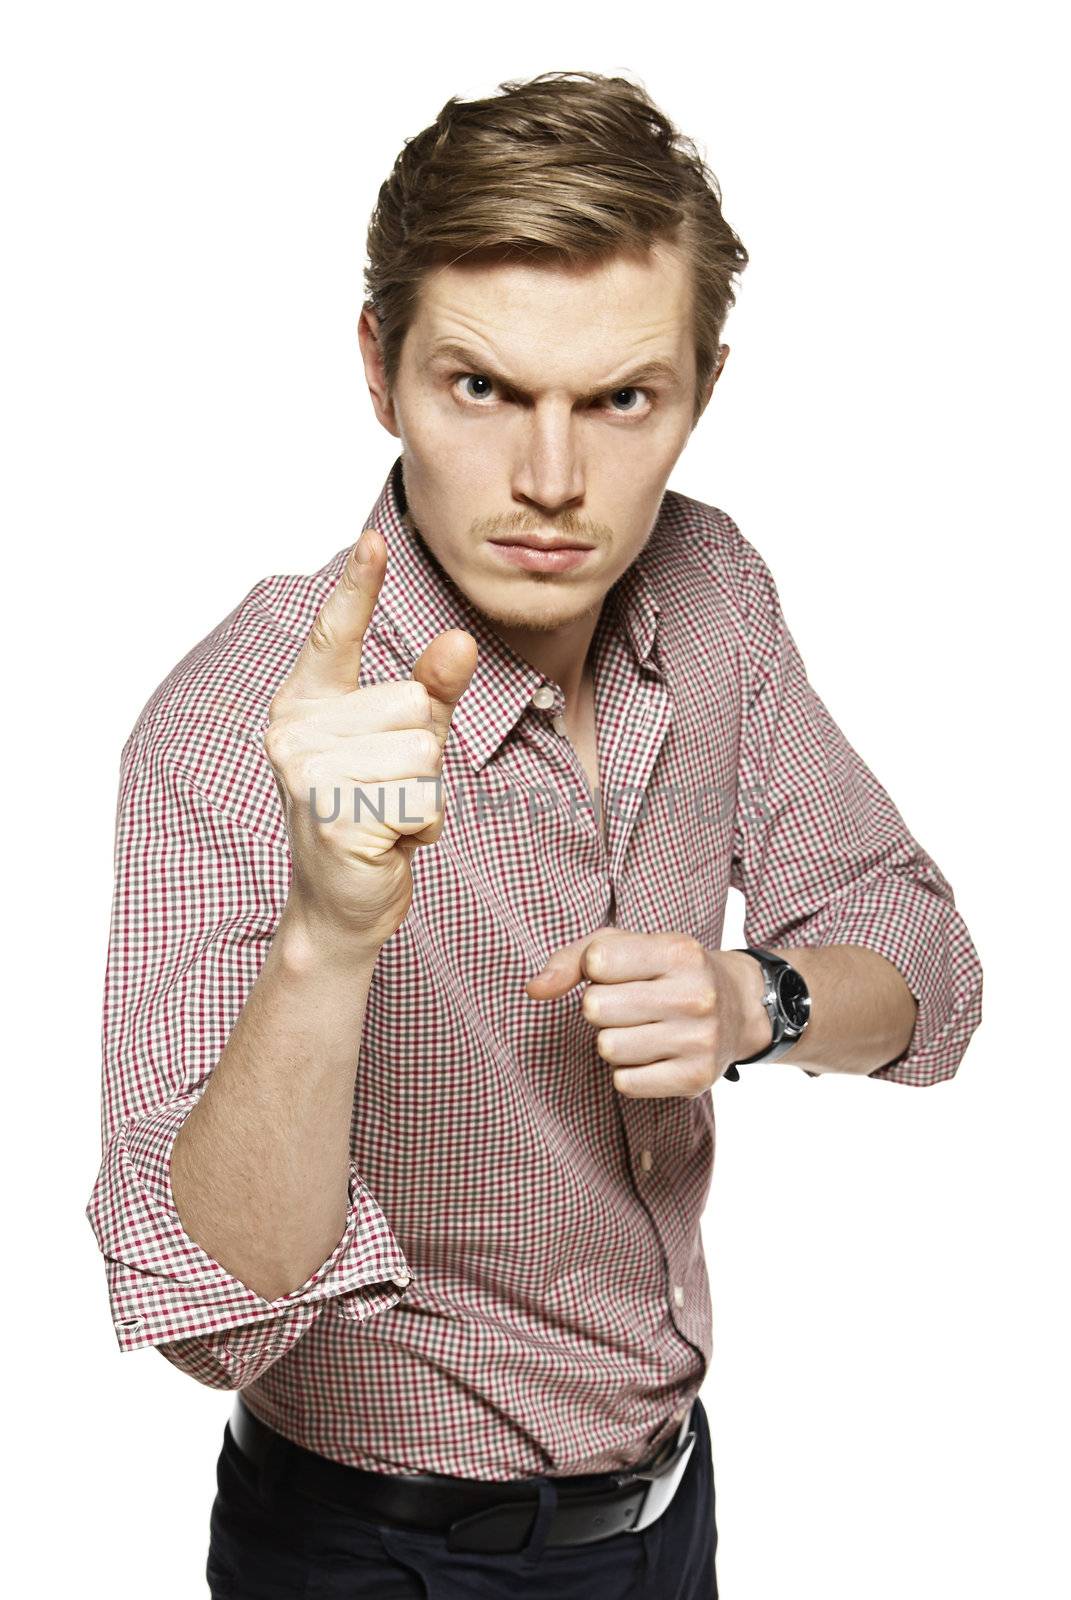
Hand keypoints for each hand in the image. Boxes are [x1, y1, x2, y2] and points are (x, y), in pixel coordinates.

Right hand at [263, 527, 477, 948]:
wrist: (340, 905)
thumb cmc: (373, 814)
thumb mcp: (407, 745)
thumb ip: (432, 692)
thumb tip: (458, 640)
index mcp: (306, 704)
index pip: (337, 635)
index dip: (358, 587)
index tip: (373, 538)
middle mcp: (295, 732)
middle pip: (413, 706)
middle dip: (423, 757)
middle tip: (387, 792)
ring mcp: (309, 775)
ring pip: (422, 753)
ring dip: (424, 795)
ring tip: (388, 816)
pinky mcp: (334, 815)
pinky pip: (422, 800)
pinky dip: (422, 828)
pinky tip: (389, 843)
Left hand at [525, 929, 768, 1097]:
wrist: (739, 1007)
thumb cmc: (667, 972)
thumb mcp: (628, 946)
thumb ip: (573, 958)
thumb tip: (534, 990)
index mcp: (678, 952)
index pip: (597, 961)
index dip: (595, 969)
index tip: (617, 971)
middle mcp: (694, 995)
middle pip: (596, 1008)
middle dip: (601, 1007)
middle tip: (629, 1004)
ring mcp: (698, 1040)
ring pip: (607, 1047)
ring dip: (613, 1040)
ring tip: (641, 1028)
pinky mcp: (694, 1079)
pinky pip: (624, 1082)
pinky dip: (628, 1071)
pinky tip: (652, 1053)